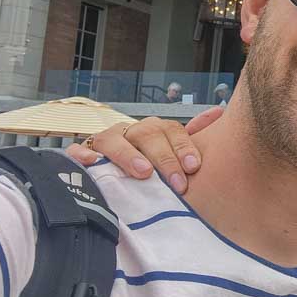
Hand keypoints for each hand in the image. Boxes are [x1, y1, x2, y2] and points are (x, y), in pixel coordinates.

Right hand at [65, 107, 222, 194]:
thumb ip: (192, 136)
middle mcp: (129, 131)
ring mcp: (103, 141)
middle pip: (147, 135)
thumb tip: (218, 113)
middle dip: (164, 158)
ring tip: (143, 172)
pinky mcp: (81, 155)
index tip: (194, 166)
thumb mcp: (170, 151)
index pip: (171, 130)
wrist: (105, 172)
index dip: (183, 146)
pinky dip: (85, 155)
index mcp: (153, 130)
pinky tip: (94, 163)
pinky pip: (78, 151)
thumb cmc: (146, 163)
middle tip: (177, 183)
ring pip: (114, 139)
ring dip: (129, 155)